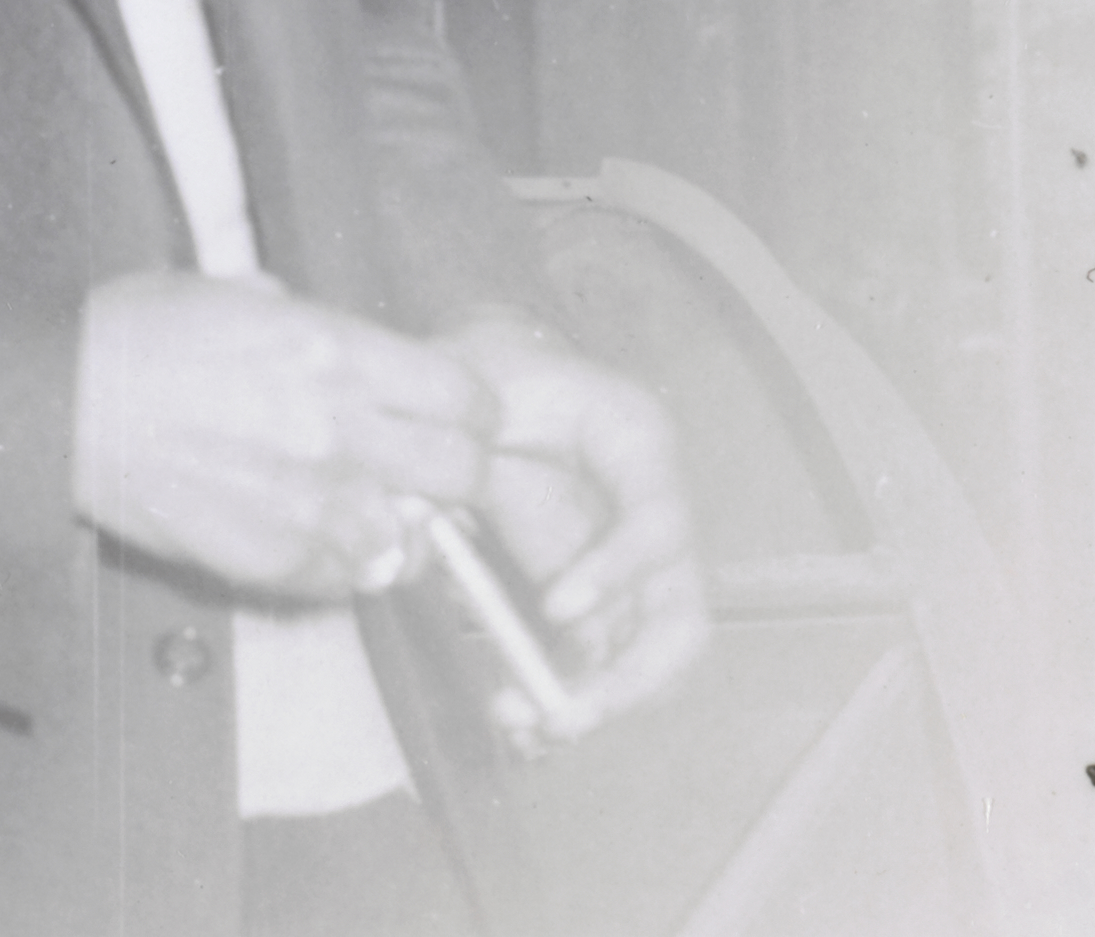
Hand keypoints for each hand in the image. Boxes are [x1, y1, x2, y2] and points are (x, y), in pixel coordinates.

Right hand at [73, 272, 497, 601]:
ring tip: (360, 503)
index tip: (458, 414)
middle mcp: (338, 430)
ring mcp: (311, 504)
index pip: (462, 397)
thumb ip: (310, 323)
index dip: (468, 408)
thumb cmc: (137, 336)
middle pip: (462, 474)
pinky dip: (342, 562)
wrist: (67, 402)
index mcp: (332, 351)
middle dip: (451, 468)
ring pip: (414, 540)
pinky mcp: (276, 559)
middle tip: (426, 463)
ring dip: (395, 522)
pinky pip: (350, 579)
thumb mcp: (234, 294)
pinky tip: (311, 530)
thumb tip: (351, 352)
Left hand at [437, 312, 710, 748]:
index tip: (555, 606)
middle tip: (559, 712)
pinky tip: (515, 716)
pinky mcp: (603, 599)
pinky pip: (603, 664)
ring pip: (648, 661)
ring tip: (524, 725)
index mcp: (639, 443)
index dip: (616, 571)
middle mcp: (655, 514)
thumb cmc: (489, 369)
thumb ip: (451, 439)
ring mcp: (636, 568)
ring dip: (594, 702)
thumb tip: (413, 514)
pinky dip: (567, 695)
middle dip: (629, 679)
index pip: (658, 523)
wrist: (493, 375)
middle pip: (681, 618)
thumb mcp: (469, 377)